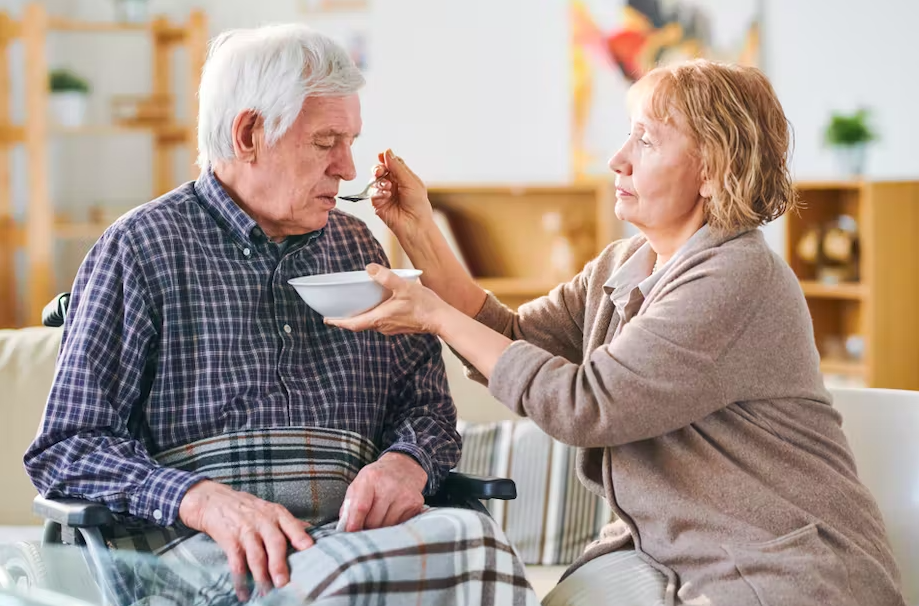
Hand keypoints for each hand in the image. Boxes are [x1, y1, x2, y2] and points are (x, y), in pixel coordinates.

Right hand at [178, 480, 313, 601]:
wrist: (214, 501)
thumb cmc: (249, 508)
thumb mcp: (271, 510)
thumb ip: (290, 523)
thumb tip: (313, 533)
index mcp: (277, 514)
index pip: (291, 524)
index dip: (300, 536)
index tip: (309, 548)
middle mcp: (263, 521)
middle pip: (274, 542)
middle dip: (279, 563)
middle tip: (283, 582)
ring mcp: (246, 531)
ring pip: (256, 555)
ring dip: (261, 575)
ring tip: (266, 591)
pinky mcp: (230, 540)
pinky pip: (236, 562)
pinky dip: (240, 579)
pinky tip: (244, 592)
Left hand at [325, 264, 450, 335]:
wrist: (441, 319)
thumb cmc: (424, 305)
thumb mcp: (403, 287)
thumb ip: (386, 277)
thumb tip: (369, 269)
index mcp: (380, 319)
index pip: (353, 324)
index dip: (338, 322)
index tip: (327, 319)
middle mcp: (383, 326)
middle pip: (359, 324)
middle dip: (346, 319)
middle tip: (336, 312)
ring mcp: (391, 328)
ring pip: (370, 323)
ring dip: (360, 317)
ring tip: (353, 307)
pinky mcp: (399, 326)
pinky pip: (381, 322)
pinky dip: (373, 315)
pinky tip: (377, 305)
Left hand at [339, 452, 426, 531]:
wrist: (404, 467)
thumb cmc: (377, 477)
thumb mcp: (359, 483)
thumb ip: (349, 505)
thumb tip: (344, 527)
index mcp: (371, 478)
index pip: (361, 507)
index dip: (354, 524)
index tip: (350, 533)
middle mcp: (389, 486)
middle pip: (374, 521)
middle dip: (367, 526)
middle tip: (365, 522)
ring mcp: (404, 495)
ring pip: (387, 526)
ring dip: (380, 527)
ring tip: (379, 516)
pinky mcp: (415, 504)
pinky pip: (400, 525)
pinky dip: (393, 524)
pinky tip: (391, 513)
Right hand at [370, 149, 435, 236]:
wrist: (415, 224)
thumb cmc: (418, 204)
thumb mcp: (410, 181)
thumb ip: (397, 166)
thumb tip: (386, 151)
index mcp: (404, 177)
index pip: (392, 163)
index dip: (386, 159)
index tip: (381, 155)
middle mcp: (393, 184)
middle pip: (380, 170)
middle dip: (378, 169)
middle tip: (380, 171)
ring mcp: (384, 194)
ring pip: (374, 180)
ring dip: (380, 181)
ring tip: (388, 187)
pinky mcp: (378, 204)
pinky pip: (372, 193)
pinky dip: (378, 192)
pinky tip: (387, 195)